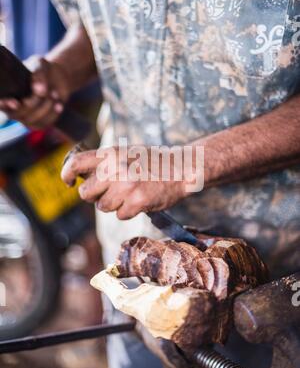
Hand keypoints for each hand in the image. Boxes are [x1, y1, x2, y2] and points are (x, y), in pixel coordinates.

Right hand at [0, 56, 70, 128]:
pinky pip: (46, 123)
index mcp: (8, 92)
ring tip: (54, 93)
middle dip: (33, 103)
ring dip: (45, 107)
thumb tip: (40, 90)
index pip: (1, 102)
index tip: (14, 102)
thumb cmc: (44, 70)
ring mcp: (26, 118)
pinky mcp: (40, 123)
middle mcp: (13, 108)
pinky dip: (54, 113)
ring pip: (33, 120)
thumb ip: (39, 75)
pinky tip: (59, 104)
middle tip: (45, 91)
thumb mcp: (41, 66)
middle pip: (18, 113)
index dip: (4, 105)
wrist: (58, 78)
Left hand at [61, 147, 188, 219]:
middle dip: (94, 196)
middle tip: (108, 192)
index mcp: (110, 154)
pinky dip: (127, 211)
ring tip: (128, 194)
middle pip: (86, 193)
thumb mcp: (126, 152)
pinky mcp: (137, 202)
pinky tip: (139, 200)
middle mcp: (115, 169)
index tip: (68, 182)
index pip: (76, 163)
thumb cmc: (152, 162)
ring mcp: (126, 187)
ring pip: (103, 207)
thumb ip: (104, 162)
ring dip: (113, 204)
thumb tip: (80, 178)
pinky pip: (120, 215)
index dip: (66, 174)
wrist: (181, 168)